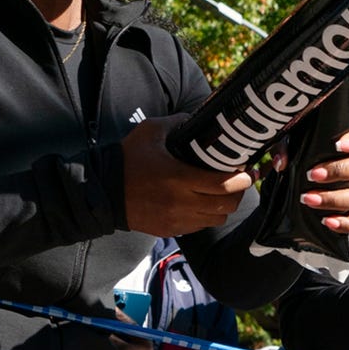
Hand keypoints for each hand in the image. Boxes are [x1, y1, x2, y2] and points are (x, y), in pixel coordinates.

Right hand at [121, 115, 254, 236]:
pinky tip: (200, 203)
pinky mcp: (170, 230)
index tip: (246, 171)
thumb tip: (200, 119)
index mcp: (179, 178)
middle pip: (227, 205)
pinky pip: (199, 227)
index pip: (224, 185)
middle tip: (239, 182)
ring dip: (223, 206)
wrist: (101, 190)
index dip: (242, 179)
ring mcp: (176, 220)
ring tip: (221, 193)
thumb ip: (178, 123)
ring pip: (216, 219)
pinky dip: (205, 216)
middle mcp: (181, 203)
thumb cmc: (127, 158)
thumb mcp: (151, 132)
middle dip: (238, 194)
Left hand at [290, 125, 348, 233]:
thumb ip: (287, 148)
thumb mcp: (297, 145)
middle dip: (337, 171)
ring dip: (334, 198)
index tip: (338, 145)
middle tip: (312, 175)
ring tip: (309, 199)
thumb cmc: (311, 157)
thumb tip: (281, 163)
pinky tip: (327, 222)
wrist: (312, 180)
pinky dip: (343, 223)